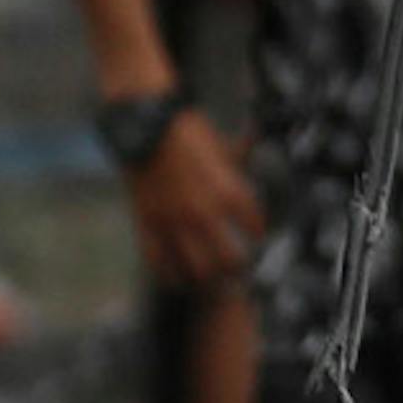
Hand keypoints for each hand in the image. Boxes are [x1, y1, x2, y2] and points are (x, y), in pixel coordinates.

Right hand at [130, 114, 262, 292]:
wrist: (145, 124)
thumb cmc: (184, 129)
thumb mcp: (220, 143)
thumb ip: (237, 157)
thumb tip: (252, 149)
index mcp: (227, 191)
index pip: (254, 224)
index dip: (258, 230)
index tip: (256, 233)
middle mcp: (204, 213)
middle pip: (230, 259)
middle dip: (237, 266)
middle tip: (238, 266)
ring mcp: (175, 223)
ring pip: (197, 268)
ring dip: (207, 275)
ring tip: (211, 277)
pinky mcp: (149, 225)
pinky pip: (160, 262)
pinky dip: (170, 274)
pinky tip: (177, 279)